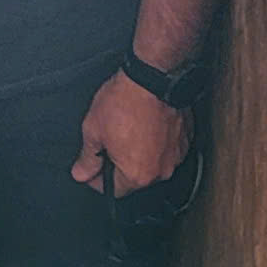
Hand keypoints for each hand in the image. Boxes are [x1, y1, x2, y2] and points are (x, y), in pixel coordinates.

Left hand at [72, 70, 190, 191]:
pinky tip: (145, 126)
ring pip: (151, 163)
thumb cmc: (125, 101)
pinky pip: (166, 149)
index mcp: (136, 175)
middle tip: (108, 142)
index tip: (91, 167)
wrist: (153, 76)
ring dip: (138, 153)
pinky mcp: (185, 139)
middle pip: (133, 178)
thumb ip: (87, 158)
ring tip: (128, 130)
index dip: (97, 178)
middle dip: (119, 165)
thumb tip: (81, 173)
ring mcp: (176, 156)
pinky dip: (155, 143)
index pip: (112, 190)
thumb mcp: (94, 129)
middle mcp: (160, 171)